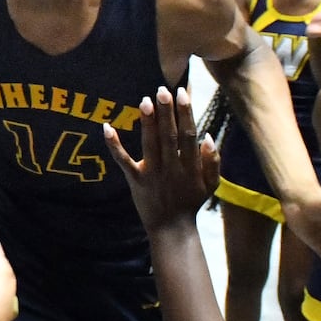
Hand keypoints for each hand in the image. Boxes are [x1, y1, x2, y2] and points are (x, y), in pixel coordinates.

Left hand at [103, 87, 216, 233]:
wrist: (172, 230)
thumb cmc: (191, 202)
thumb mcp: (211, 184)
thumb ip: (213, 161)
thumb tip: (208, 136)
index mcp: (191, 167)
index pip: (188, 135)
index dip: (185, 113)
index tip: (182, 93)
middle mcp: (172, 168)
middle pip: (169, 136)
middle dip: (166, 112)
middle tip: (162, 90)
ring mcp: (153, 174)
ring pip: (150, 145)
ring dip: (147, 123)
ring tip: (145, 101)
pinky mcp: (136, 181)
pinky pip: (123, 161)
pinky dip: (114, 145)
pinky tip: (106, 128)